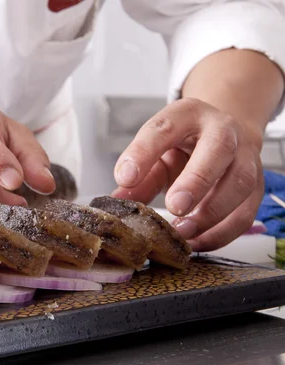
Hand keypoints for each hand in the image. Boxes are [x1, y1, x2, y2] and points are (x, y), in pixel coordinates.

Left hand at [112, 98, 263, 250]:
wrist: (224, 135)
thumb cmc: (183, 144)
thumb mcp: (156, 150)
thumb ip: (138, 174)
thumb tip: (116, 200)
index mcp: (187, 115)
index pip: (164, 128)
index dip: (143, 152)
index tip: (125, 178)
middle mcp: (222, 130)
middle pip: (217, 149)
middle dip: (196, 180)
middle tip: (175, 206)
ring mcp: (245, 157)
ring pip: (239, 183)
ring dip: (211, 212)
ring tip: (182, 230)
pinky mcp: (256, 186)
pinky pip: (245, 212)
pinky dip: (222, 232)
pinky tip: (197, 242)